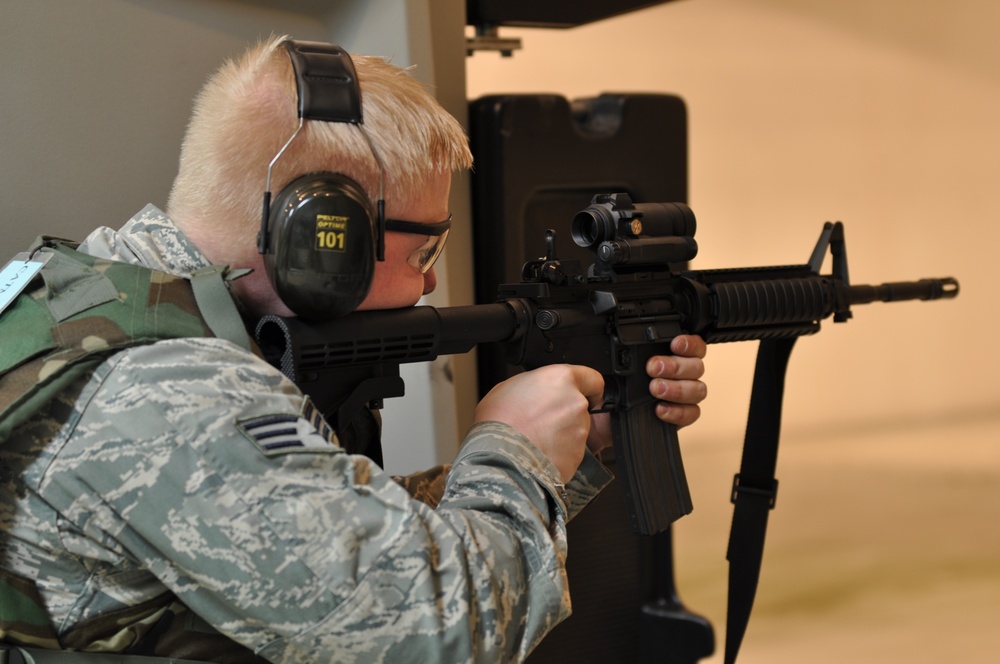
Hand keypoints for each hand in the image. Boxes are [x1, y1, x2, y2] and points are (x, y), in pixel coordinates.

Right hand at [474, 364, 604, 482]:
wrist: (498, 458)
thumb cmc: (498, 423)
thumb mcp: (508, 387)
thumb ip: (536, 385)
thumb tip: (540, 391)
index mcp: (561, 379)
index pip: (593, 379)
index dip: (587, 388)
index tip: (584, 394)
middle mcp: (576, 403)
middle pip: (580, 407)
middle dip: (566, 414)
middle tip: (541, 421)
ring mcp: (580, 431)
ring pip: (576, 431)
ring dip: (561, 435)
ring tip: (535, 439)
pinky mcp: (578, 455)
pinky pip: (571, 452)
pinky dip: (559, 453)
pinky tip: (538, 453)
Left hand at [586, 335, 707, 454]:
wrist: (603, 419)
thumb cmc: (612, 389)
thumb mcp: (614, 369)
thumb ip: (623, 358)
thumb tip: (619, 355)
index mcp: (670, 356)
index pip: (693, 346)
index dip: (689, 344)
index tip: (675, 344)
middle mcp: (681, 374)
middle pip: (696, 366)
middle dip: (676, 366)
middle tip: (653, 368)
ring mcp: (683, 396)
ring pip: (698, 389)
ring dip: (677, 388)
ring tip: (655, 389)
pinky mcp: (681, 416)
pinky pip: (692, 413)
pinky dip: (677, 411)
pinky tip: (660, 409)